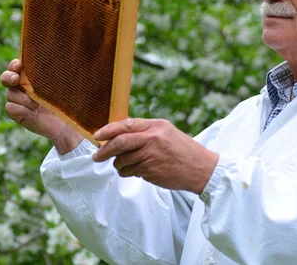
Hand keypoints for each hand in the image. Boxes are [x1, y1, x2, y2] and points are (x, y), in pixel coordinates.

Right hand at [0, 59, 82, 152]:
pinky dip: (21, 110)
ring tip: (36, 106)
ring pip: (10, 94)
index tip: (19, 65)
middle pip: (5, 77)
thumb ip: (50, 77)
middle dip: (8, 77)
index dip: (14, 65)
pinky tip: (32, 114)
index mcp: (30, 77)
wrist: (65, 124)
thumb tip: (51, 63)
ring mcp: (17, 100)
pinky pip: (10, 108)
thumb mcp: (59, 87)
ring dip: (23, 99)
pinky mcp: (16, 113)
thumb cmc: (64, 102)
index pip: (16, 66)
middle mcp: (21, 87)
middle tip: (16, 80)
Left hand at [92, 118, 218, 193]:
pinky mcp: (150, 171)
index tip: (97, 136)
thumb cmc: (183, 151)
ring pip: (123, 160)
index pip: (126, 124)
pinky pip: (130, 171)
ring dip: (118, 164)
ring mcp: (151, 155)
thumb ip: (145, 132)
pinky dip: (127, 172)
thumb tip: (118, 135)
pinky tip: (136, 171)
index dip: (108, 130)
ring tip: (125, 165)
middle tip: (96, 157)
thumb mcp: (166, 133)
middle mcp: (153, 138)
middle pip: (120, 142)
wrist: (200, 168)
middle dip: (104, 151)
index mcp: (156, 126)